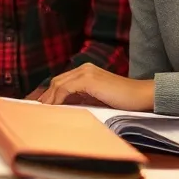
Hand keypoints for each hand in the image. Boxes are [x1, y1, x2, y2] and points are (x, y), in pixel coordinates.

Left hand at [37, 63, 154, 111]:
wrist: (141, 96)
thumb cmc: (122, 101)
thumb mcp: (97, 99)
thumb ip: (82, 99)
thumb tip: (64, 107)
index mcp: (86, 71)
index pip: (62, 81)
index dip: (50, 93)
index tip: (42, 106)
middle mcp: (84, 68)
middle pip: (57, 81)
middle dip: (46, 96)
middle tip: (37, 109)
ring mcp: (86, 72)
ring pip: (59, 84)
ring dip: (49, 98)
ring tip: (42, 111)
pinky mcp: (89, 79)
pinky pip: (66, 88)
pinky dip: (57, 98)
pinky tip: (53, 108)